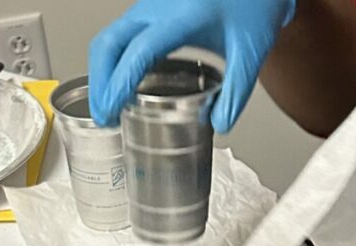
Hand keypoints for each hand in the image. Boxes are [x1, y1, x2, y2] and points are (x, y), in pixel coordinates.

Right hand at [88, 0, 296, 132]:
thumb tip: (218, 123)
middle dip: (101, 82)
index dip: (121, 82)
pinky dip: (113, 59)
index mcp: (185, 15)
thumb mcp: (251, 53)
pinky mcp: (152, 8)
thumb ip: (236, 93)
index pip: (140, 50)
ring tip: (109, 105)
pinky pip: (120, 33)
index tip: (112, 109)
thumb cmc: (254, 5)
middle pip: (110, 42)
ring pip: (110, 35)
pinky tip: (121, 83)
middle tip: (105, 116)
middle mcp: (161, 5)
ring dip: (103, 71)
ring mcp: (152, 4)